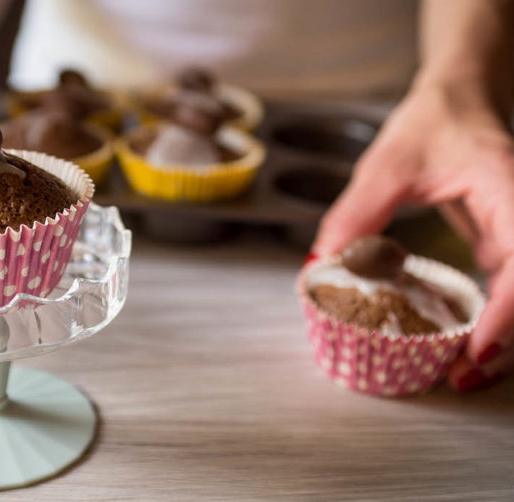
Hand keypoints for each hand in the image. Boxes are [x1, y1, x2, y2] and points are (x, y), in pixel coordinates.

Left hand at [312, 79, 513, 390]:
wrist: (458, 100)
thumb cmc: (433, 122)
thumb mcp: (386, 165)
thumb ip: (354, 214)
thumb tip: (320, 265)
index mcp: (511, 192)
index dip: (507, 316)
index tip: (476, 351)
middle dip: (506, 343)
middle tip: (458, 378)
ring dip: (499, 337)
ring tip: (458, 371)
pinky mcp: (509, 245)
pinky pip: (510, 290)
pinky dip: (489, 320)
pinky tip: (460, 340)